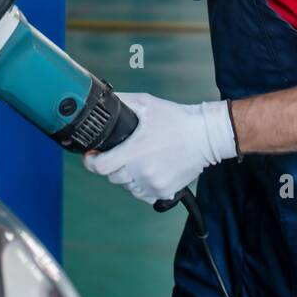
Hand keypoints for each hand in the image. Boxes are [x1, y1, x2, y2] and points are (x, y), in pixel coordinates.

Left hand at [84, 92, 236, 203]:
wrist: (205, 137)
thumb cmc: (177, 120)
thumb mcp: (146, 103)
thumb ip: (122, 102)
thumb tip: (103, 101)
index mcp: (134, 151)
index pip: (100, 166)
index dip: (91, 160)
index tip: (92, 155)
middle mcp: (142, 172)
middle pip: (112, 176)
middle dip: (113, 164)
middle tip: (124, 152)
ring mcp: (153, 184)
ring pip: (127, 187)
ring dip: (128, 176)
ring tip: (140, 160)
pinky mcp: (164, 193)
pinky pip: (142, 195)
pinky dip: (141, 186)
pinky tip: (149, 171)